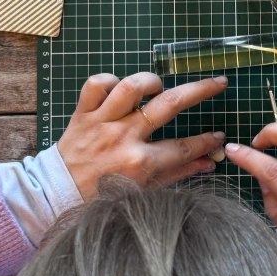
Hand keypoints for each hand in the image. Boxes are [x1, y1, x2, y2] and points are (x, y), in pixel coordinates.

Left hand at [58, 72, 227, 199]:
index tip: (219, 135)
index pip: (183, 146)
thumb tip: (208, 163)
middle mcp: (124, 137)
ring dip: (151, 81)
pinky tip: (119, 88)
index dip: (206, 141)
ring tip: (158, 87)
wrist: (57, 194)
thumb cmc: (102, 195)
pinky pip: (97, 84)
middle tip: (218, 83)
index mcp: (140, 163)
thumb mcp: (143, 191)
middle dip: (201, 90)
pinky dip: (109, 80)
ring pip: (132, 86)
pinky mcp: (83, 112)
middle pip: (170, 104)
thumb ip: (177, 174)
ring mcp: (102, 122)